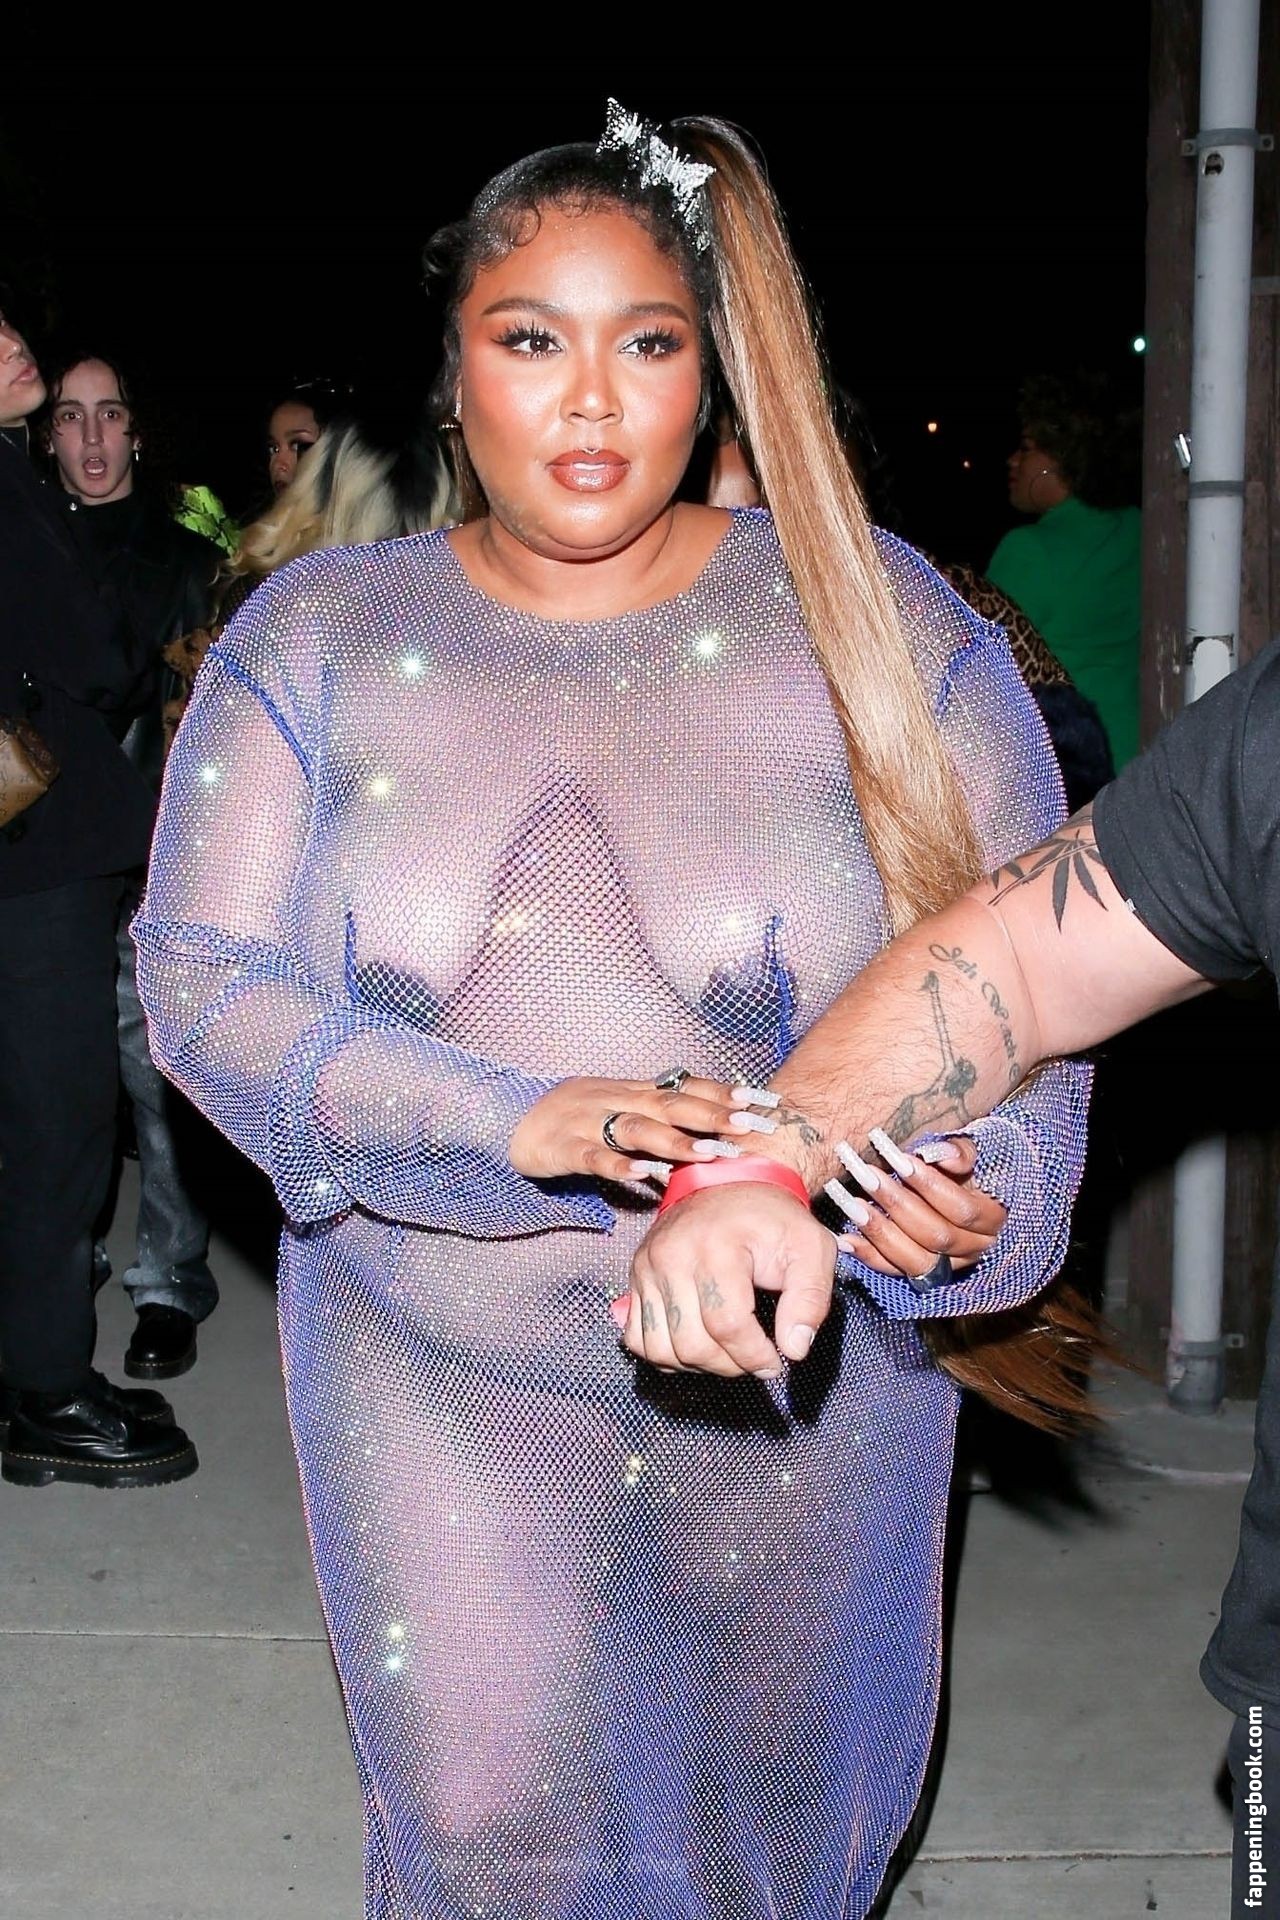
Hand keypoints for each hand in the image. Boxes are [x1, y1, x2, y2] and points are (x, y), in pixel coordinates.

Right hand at [509, 1075, 753, 1183]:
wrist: (512, 1116)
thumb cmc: (576, 1116)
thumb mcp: (620, 1106)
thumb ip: (660, 1116)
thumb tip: (712, 1126)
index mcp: (634, 1091)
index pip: (687, 1087)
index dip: (726, 1094)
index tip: (764, 1101)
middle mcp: (618, 1101)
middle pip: (672, 1105)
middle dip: (714, 1115)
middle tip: (751, 1126)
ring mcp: (590, 1122)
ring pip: (638, 1129)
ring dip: (676, 1141)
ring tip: (709, 1154)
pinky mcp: (565, 1148)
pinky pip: (593, 1156)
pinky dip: (617, 1164)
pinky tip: (640, 1175)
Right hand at [618, 1183, 836, 1377]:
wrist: (732, 1182)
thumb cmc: (774, 1219)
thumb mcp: (812, 1249)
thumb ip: (811, 1299)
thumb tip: (794, 1349)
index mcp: (718, 1247)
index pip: (728, 1325)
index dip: (754, 1356)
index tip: (775, 1362)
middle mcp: (673, 1256)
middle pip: (692, 1343)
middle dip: (730, 1365)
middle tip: (754, 1359)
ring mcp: (648, 1267)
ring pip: (660, 1348)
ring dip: (698, 1365)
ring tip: (727, 1353)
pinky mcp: (636, 1277)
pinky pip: (637, 1338)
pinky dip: (664, 1354)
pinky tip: (695, 1344)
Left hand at [827, 1133, 1004, 1277]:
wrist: (955, 1186)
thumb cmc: (959, 1163)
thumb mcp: (970, 1150)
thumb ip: (961, 1151)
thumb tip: (938, 1154)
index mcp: (992, 1220)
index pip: (962, 1209)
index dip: (929, 1185)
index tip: (898, 1159)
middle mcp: (974, 1249)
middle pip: (935, 1235)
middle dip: (897, 1203)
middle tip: (865, 1174)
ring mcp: (947, 1266)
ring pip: (915, 1258)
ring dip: (879, 1230)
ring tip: (851, 1203)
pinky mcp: (920, 1274)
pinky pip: (894, 1271)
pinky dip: (868, 1255)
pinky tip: (845, 1238)